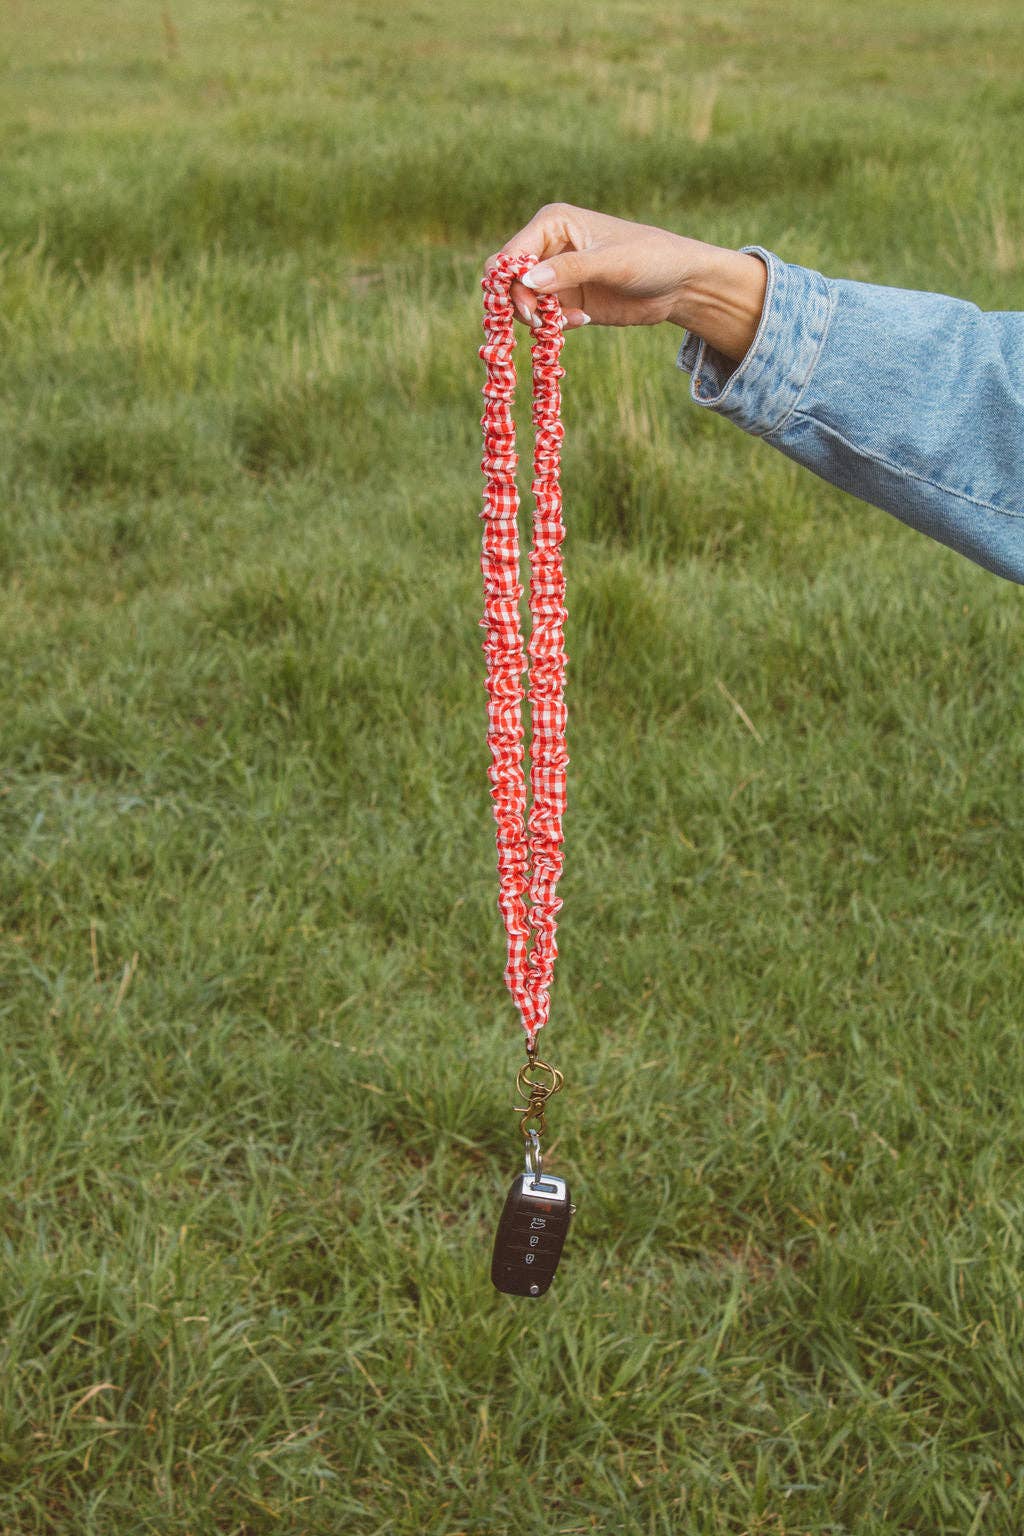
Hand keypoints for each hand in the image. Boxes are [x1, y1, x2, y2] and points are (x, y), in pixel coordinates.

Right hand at [484, 202, 767, 361]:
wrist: (679, 284)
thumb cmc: (650, 258)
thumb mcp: (610, 261)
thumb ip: (569, 270)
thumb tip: (526, 280)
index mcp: (552, 224)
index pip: (510, 253)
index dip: (509, 280)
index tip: (526, 305)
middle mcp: (548, 247)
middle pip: (508, 280)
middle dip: (519, 303)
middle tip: (539, 321)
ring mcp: (556, 276)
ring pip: (522, 303)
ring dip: (538, 318)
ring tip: (567, 322)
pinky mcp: (566, 301)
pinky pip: (543, 319)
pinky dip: (553, 326)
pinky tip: (580, 322)